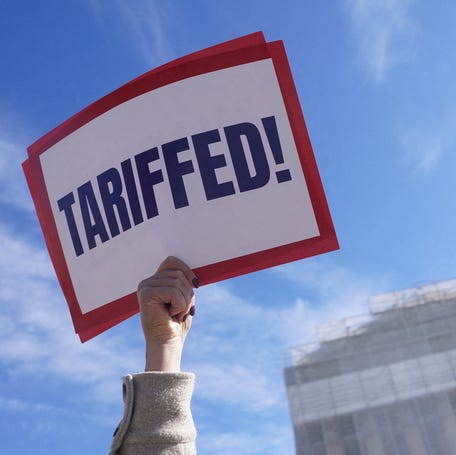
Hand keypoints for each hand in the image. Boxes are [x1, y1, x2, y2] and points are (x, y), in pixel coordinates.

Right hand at [137, 256, 197, 371]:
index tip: (195, 285)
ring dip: (184, 301)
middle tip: (181, 310)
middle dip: (187, 292)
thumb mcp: (184, 298)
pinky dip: (180, 305)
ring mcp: (145, 287)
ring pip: (177, 282)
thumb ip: (184, 283)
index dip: (187, 270)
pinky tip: (171, 315)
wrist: (167, 344)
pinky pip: (173, 292)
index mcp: (154, 281)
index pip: (172, 262)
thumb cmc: (176, 324)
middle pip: (178, 273)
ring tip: (176, 314)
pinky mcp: (146, 295)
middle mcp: (147, 282)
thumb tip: (193, 276)